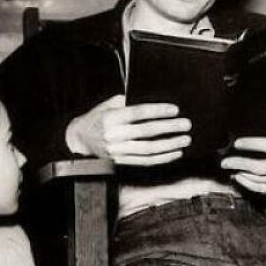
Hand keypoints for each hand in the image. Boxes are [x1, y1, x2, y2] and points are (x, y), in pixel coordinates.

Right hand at [66, 94, 191, 165]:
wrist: (79, 139)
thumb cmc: (97, 118)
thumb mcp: (107, 105)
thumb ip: (127, 103)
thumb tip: (151, 103)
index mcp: (110, 118)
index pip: (138, 114)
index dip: (157, 111)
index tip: (174, 110)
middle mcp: (114, 136)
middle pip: (146, 132)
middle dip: (169, 128)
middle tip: (185, 124)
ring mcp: (117, 151)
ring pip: (148, 150)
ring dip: (169, 145)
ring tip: (184, 140)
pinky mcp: (121, 162)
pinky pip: (145, 162)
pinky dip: (162, 158)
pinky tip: (175, 153)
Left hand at [220, 131, 265, 196]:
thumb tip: (243, 144)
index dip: (252, 144)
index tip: (236, 143)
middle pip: (260, 167)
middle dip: (240, 164)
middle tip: (225, 162)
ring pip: (258, 179)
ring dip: (241, 173)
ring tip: (229, 168)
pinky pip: (260, 189)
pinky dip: (246, 183)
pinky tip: (237, 176)